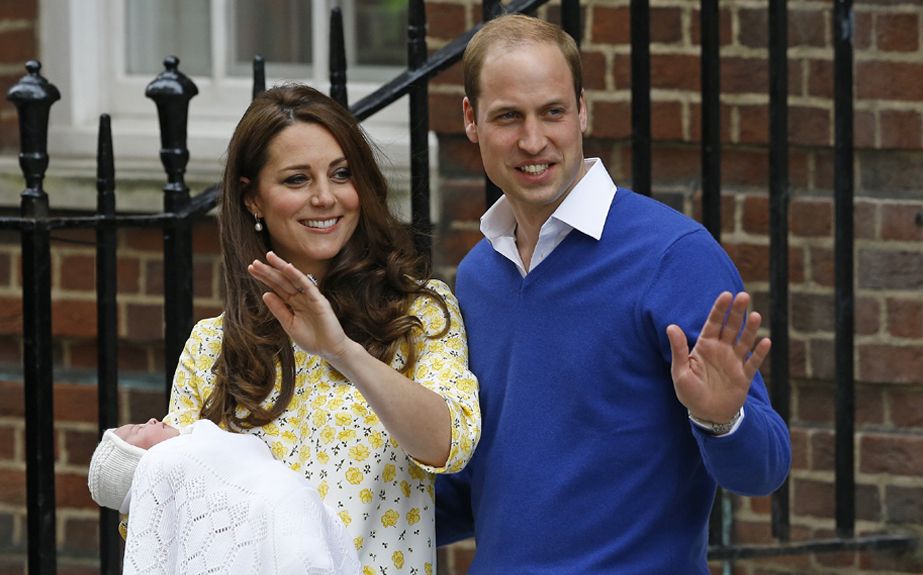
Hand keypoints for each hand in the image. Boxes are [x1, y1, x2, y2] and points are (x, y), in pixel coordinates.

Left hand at [247, 252, 351, 361]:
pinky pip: (307, 285)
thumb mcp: (289, 325)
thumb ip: (279, 310)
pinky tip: (287, 267)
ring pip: (293, 279)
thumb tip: (265, 294)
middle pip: (282, 281)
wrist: (330, 350)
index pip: (277, 287)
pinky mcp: (319, 300)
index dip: (265, 278)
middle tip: (253, 262)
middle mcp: (301, 297)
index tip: (251, 269)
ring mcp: (310, 297)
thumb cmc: (312, 339)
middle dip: (268, 271)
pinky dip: (297, 276)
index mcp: (293, 303)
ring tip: (268, 257)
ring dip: (281, 267)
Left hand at [666, 291, 770, 422]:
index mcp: (705, 346)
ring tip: (755, 315)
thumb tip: (671, 326)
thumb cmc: (689, 393)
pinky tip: (765, 341)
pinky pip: (754, 362)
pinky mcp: (744, 376)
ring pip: (744, 341)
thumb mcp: (680, 372)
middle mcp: (722, 350)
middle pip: (731, 327)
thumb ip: (679, 350)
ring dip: (750, 329)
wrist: (706, 415)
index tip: (726, 294)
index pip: (713, 323)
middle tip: (743, 296)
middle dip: (737, 312)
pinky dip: (760, 353)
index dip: (720, 309)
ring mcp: (734, 362)